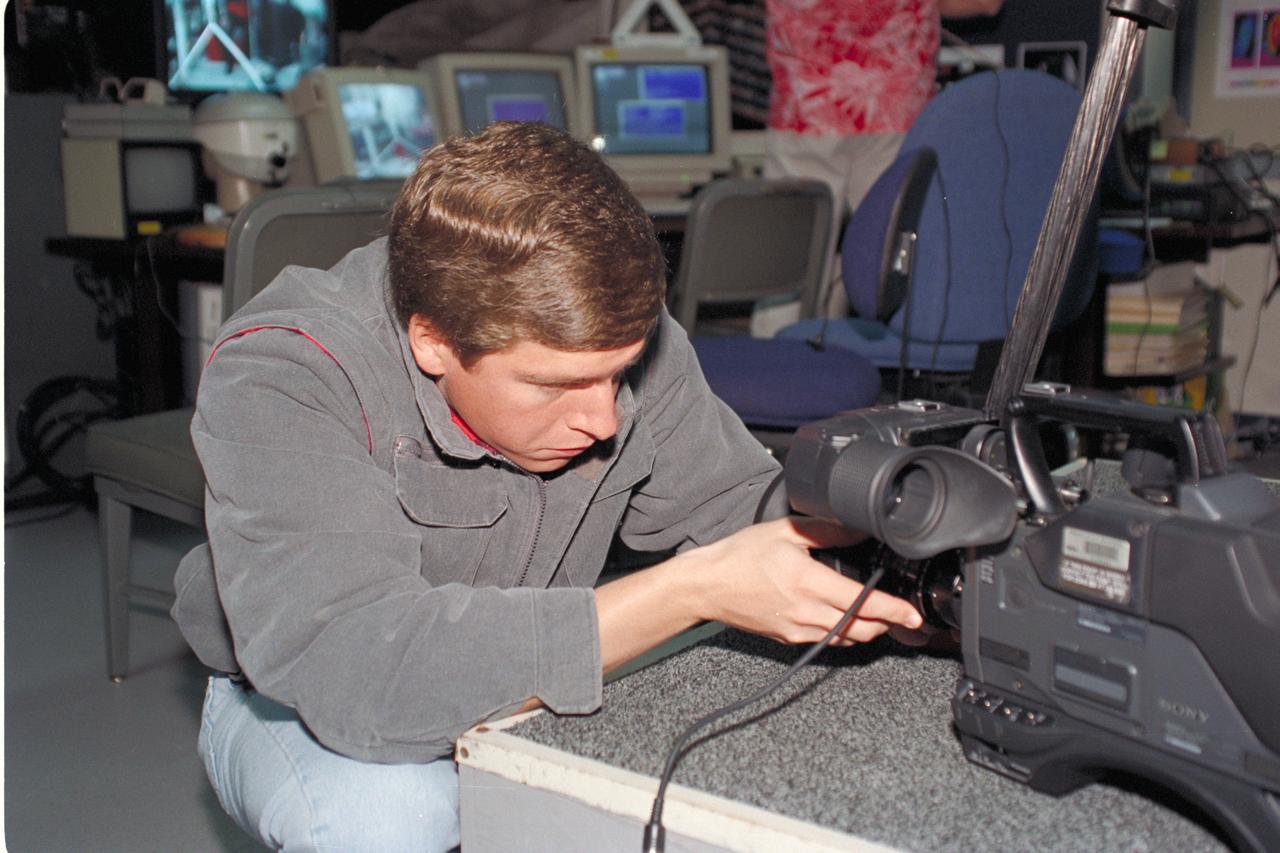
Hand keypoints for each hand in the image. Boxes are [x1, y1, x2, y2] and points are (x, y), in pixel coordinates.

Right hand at [682, 517, 923, 645]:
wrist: (707, 585)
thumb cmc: (739, 556)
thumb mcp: (784, 532)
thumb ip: (826, 530)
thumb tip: (858, 528)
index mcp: (807, 582)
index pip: (862, 601)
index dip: (893, 610)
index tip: (913, 614)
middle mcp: (805, 611)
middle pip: (860, 629)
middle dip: (887, 625)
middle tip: (902, 617)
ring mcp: (796, 629)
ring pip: (845, 639)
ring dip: (866, 631)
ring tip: (878, 618)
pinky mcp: (787, 639)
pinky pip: (825, 641)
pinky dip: (842, 634)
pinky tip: (845, 620)